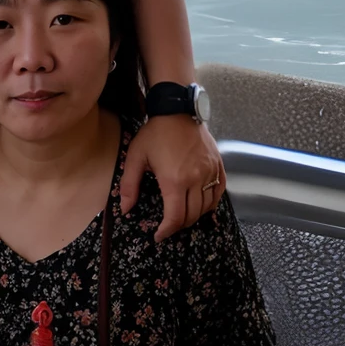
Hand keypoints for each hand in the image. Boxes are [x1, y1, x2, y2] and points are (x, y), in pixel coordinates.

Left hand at [123, 112, 224, 239]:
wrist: (177, 110)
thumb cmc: (155, 133)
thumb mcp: (135, 157)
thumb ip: (129, 185)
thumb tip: (125, 209)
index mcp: (174, 180)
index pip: (175, 217)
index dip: (167, 231)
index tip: (159, 235)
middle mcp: (196, 179)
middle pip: (192, 215)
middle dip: (179, 225)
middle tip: (169, 225)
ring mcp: (210, 172)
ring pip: (207, 207)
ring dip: (195, 215)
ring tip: (182, 214)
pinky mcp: (218, 165)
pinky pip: (219, 192)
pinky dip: (211, 203)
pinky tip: (201, 203)